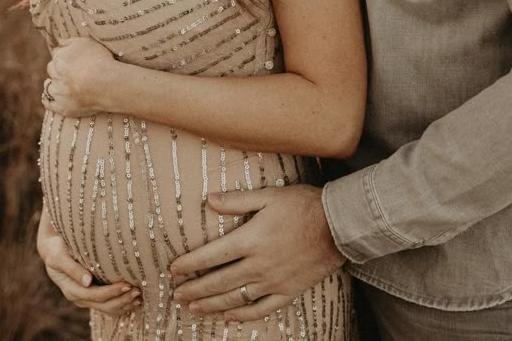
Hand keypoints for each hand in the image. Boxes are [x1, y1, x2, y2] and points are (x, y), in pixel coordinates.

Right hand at [37, 207, 140, 313]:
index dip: (111, 292)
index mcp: (71, 289)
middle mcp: (79, 297)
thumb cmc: (56, 248)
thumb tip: (88, 282)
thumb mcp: (60, 256)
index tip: (127, 284)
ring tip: (139, 297)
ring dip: (123, 305)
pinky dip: (121, 305)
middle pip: (103, 305)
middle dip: (121, 300)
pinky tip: (133, 300)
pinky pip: (107, 306)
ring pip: (107, 308)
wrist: (52, 249)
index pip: (94, 295)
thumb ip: (72, 268)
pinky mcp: (92, 295)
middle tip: (137, 291)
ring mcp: (86, 298)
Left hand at [44, 37, 118, 116]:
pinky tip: (50, 100)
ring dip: (53, 85)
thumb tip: (59, 41)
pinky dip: (48, 102)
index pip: (56, 54)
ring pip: (49, 87)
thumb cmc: (99, 60)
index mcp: (59, 58)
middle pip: (52, 69)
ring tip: (63, 85)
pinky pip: (49, 105)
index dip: (65, 56)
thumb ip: (69, 41)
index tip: (73, 59)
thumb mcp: (86, 42)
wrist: (108, 84)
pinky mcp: (62, 107)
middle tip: (70, 71)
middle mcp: (55, 75)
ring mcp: (58, 92)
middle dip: (58, 69)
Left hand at [171, 185, 344, 321]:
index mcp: (251, 239)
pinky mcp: (288, 291)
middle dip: (195, 288)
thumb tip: (210, 200)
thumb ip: (237, 200)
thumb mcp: (268, 195)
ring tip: (193, 308)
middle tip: (177, 294)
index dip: (191, 263)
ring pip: (235, 298)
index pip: (212, 255)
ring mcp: (273, 282)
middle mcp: (258, 265)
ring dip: (211, 304)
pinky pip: (260, 309)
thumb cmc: (303, 205)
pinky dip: (241, 314)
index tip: (174, 269)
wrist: (338, 226)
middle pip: (219, 281)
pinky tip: (228, 316)